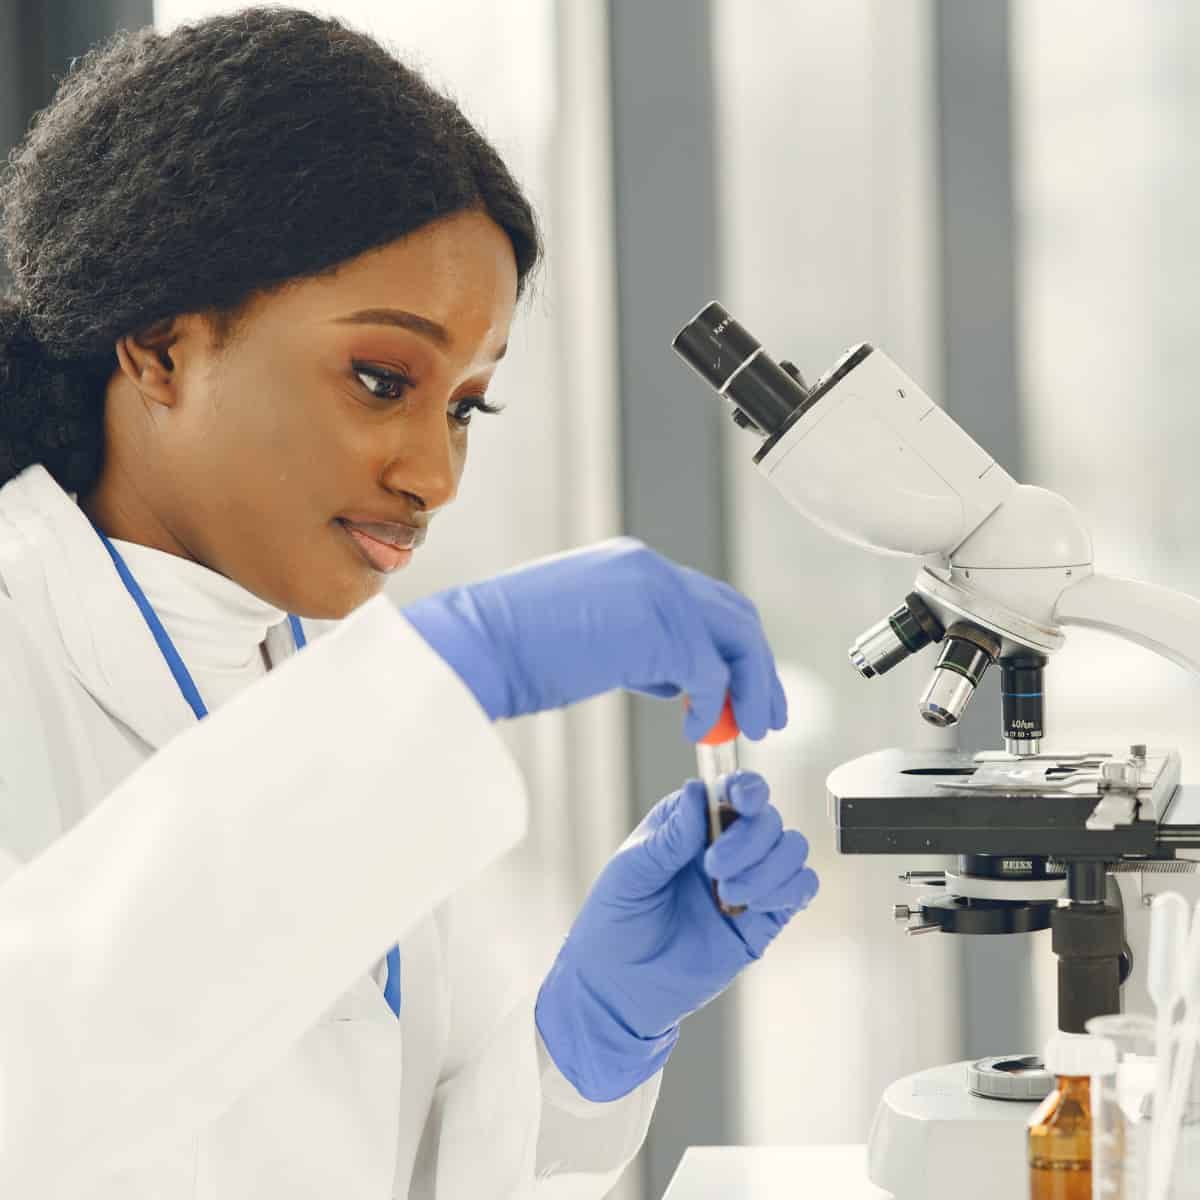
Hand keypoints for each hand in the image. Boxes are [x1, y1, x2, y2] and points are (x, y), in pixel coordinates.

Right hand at [402, 537, 785, 739]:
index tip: (741, 690)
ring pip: (737, 638)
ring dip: (752, 686)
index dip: (730, 648)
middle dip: (758, 667)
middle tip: (767, 713)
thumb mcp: (588, 639)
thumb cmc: (512, 651)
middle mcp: (651, 569)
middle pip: (734, 614)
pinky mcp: (657, 629)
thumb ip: (636, 646)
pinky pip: (710, 673)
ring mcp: (657, 593)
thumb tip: (674, 678)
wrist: (476, 646)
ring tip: (753, 728)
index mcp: (632, 566)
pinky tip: (698, 731)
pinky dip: (714, 706)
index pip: (705, 602)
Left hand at [534, 771, 817, 1101]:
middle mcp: (724, 845)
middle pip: (768, 818)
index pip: (731, 790)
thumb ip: (670, 837)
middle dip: (749, 839)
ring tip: (730, 895)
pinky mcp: (763, 920)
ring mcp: (747, 881)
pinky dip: (790, 889)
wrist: (620, 988)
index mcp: (690, 824)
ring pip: (791, 848)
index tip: (742, 800)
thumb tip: (697, 790)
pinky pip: (801, 889)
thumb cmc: (614, 922)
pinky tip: (755, 905)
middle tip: (714, 869)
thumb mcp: (632, 873)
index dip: (747, 788)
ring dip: (769, 866)